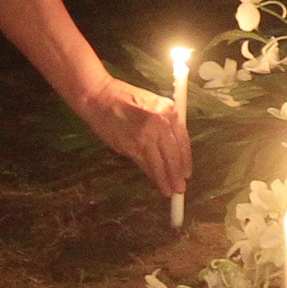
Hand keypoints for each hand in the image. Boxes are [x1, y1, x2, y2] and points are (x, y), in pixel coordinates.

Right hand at [76, 77, 189, 196]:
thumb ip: (165, 122)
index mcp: (168, 110)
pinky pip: (143, 164)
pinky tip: (153, 180)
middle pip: (172, 156)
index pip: (183, 141)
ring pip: (157, 164)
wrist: (99, 96)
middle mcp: (159, 123)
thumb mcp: (153, 102)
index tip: (187, 172)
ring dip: (163, 180)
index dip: (186, 160)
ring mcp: (144, 136)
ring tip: (168, 190)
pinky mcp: (129, 146)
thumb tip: (173, 146)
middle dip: (176, 175)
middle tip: (180, 188)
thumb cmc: (125, 97)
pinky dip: (149, 173)